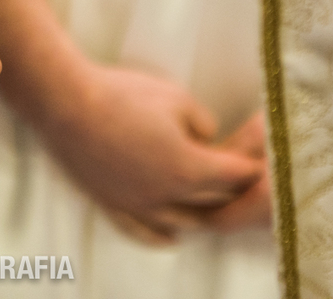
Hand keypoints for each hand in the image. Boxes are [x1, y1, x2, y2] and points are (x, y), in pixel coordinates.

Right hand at [35, 59, 263, 243]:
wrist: (65, 103)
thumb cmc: (120, 95)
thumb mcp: (176, 97)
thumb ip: (202, 123)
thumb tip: (206, 137)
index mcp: (189, 169)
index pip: (236, 175)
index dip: (256, 165)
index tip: (268, 159)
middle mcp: (166, 197)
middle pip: (214, 202)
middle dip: (235, 189)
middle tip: (246, 175)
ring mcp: (137, 204)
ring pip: (184, 223)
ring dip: (204, 214)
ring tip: (215, 204)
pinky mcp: (112, 204)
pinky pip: (143, 232)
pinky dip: (162, 237)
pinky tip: (172, 237)